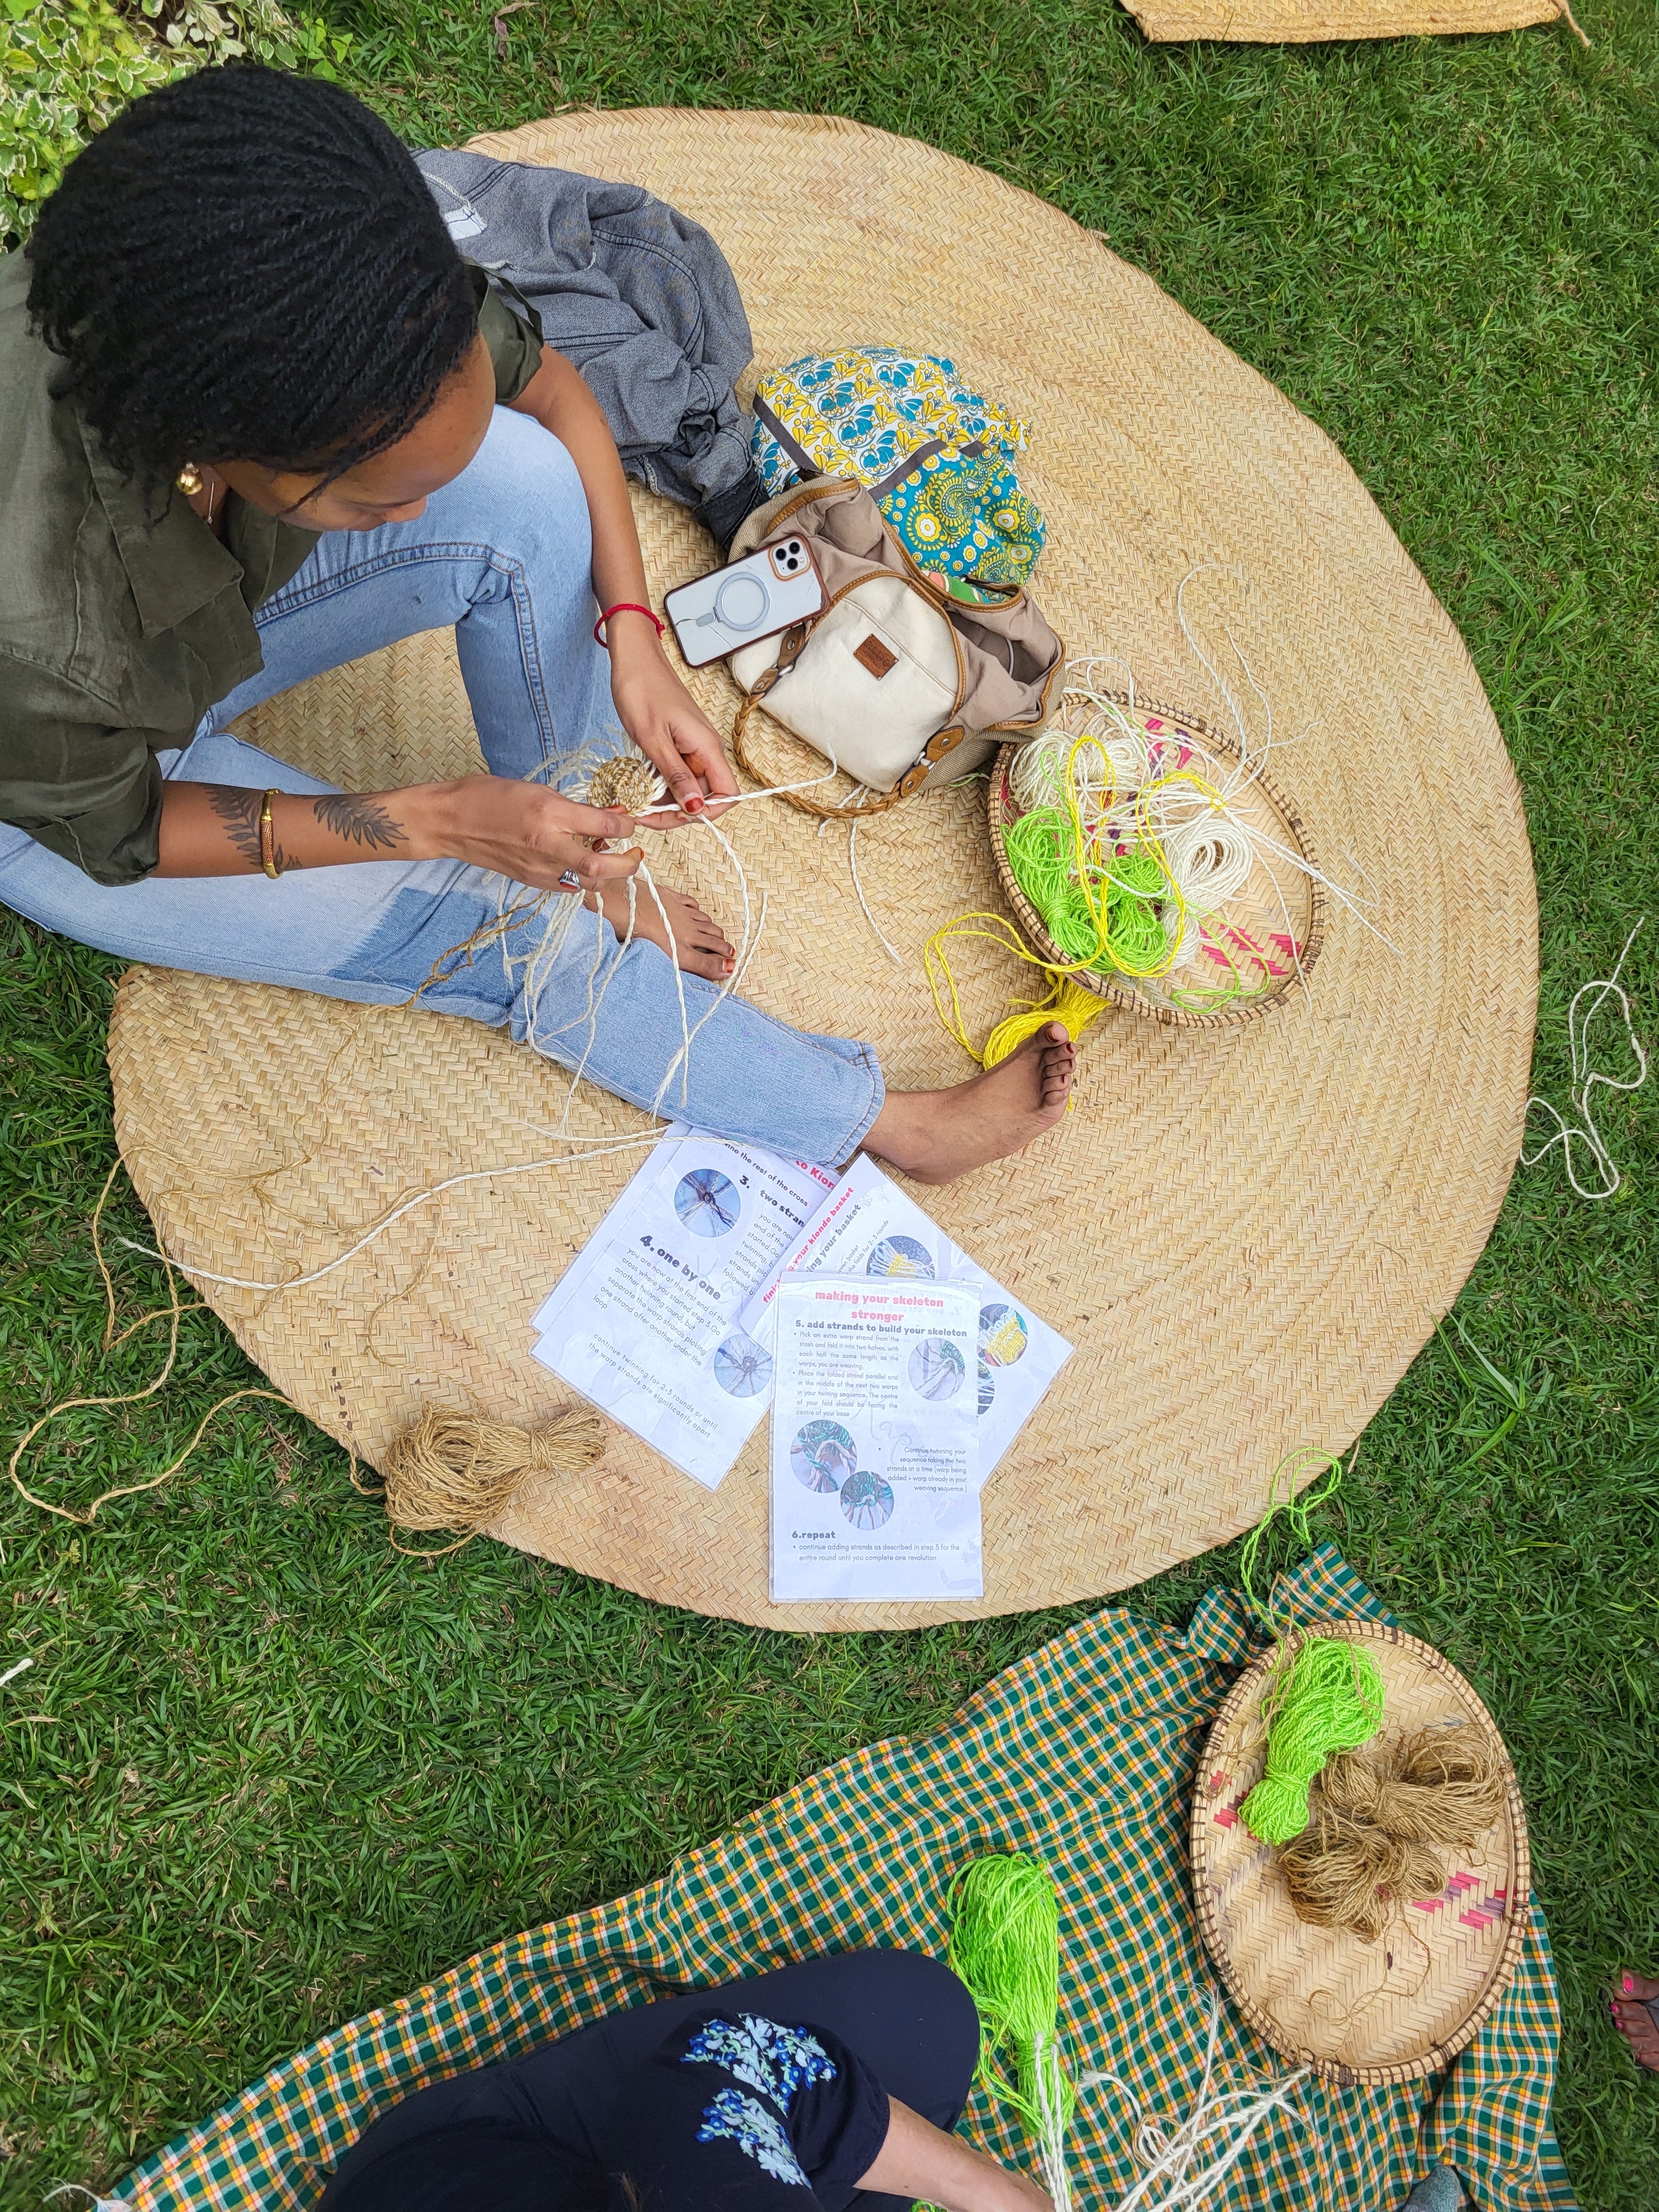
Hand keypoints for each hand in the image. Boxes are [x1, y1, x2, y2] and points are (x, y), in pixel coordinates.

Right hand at [413, 774, 643, 893]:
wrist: (451, 822)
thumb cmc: (489, 796)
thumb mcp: (537, 790)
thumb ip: (576, 806)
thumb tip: (611, 814)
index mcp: (550, 814)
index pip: (605, 826)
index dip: (628, 826)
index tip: (632, 823)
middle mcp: (547, 845)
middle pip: (602, 868)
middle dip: (628, 864)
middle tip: (636, 855)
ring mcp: (538, 868)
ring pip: (588, 883)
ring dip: (606, 873)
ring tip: (607, 856)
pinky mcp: (531, 881)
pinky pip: (567, 886)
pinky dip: (582, 878)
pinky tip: (579, 864)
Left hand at [606, 619, 739, 822]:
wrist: (634, 660)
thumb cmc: (642, 689)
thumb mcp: (653, 738)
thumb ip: (675, 776)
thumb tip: (694, 808)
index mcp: (707, 748)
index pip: (726, 795)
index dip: (705, 813)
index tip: (673, 816)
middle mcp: (705, 751)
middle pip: (704, 797)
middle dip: (676, 812)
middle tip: (643, 814)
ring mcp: (692, 749)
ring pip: (687, 789)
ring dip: (663, 802)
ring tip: (635, 801)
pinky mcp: (679, 746)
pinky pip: (675, 775)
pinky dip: (657, 786)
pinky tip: (638, 787)